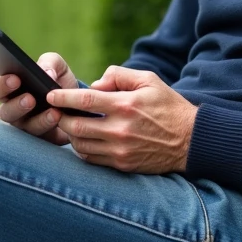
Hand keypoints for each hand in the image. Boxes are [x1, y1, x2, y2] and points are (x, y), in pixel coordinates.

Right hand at [0, 52, 78, 144]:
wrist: (77, 100)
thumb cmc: (58, 79)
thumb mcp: (56, 66)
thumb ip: (50, 62)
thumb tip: (47, 73)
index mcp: (10, 90)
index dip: (1, 85)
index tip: (15, 79)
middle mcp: (13, 110)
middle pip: (4, 112)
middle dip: (16, 106)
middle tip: (30, 99)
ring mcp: (26, 127)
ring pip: (25, 127)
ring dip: (39, 120)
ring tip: (53, 112)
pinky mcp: (42, 139)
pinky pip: (42, 138)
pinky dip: (51, 128)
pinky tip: (60, 118)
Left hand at [48, 66, 197, 173]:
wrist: (190, 140)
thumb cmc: (168, 106)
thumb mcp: (149, 80)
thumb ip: (118, 76)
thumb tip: (95, 85)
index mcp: (126, 105)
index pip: (84, 100)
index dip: (63, 98)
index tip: (50, 95)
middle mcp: (120, 129)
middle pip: (75, 126)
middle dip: (61, 118)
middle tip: (56, 111)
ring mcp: (120, 150)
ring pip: (80, 144)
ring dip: (70, 134)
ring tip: (70, 124)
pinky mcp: (122, 164)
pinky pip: (91, 159)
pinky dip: (82, 149)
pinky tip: (84, 139)